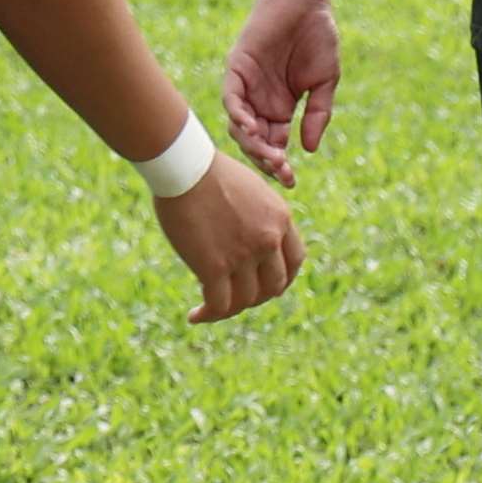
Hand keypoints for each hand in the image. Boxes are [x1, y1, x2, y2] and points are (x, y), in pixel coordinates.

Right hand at [155, 156, 300, 322]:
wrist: (186, 168)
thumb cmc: (209, 173)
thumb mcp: (251, 191)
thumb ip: (258, 216)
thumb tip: (248, 236)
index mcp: (281, 219)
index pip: (295, 261)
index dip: (281, 278)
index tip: (264, 285)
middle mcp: (269, 239)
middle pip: (274, 286)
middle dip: (256, 297)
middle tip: (234, 299)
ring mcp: (244, 254)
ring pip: (246, 300)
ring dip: (229, 310)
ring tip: (209, 309)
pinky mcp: (215, 266)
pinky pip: (219, 304)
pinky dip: (208, 314)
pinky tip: (195, 315)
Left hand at [223, 0, 341, 176]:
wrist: (305, 1)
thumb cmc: (318, 37)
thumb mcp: (326, 82)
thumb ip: (318, 114)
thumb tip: (308, 149)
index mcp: (280, 108)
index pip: (274, 144)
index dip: (279, 163)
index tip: (291, 180)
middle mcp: (259, 102)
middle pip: (254, 141)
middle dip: (266, 159)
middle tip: (281, 171)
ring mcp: (246, 87)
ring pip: (240, 125)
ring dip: (252, 143)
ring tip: (270, 155)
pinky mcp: (236, 70)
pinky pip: (231, 98)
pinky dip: (238, 115)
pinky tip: (251, 129)